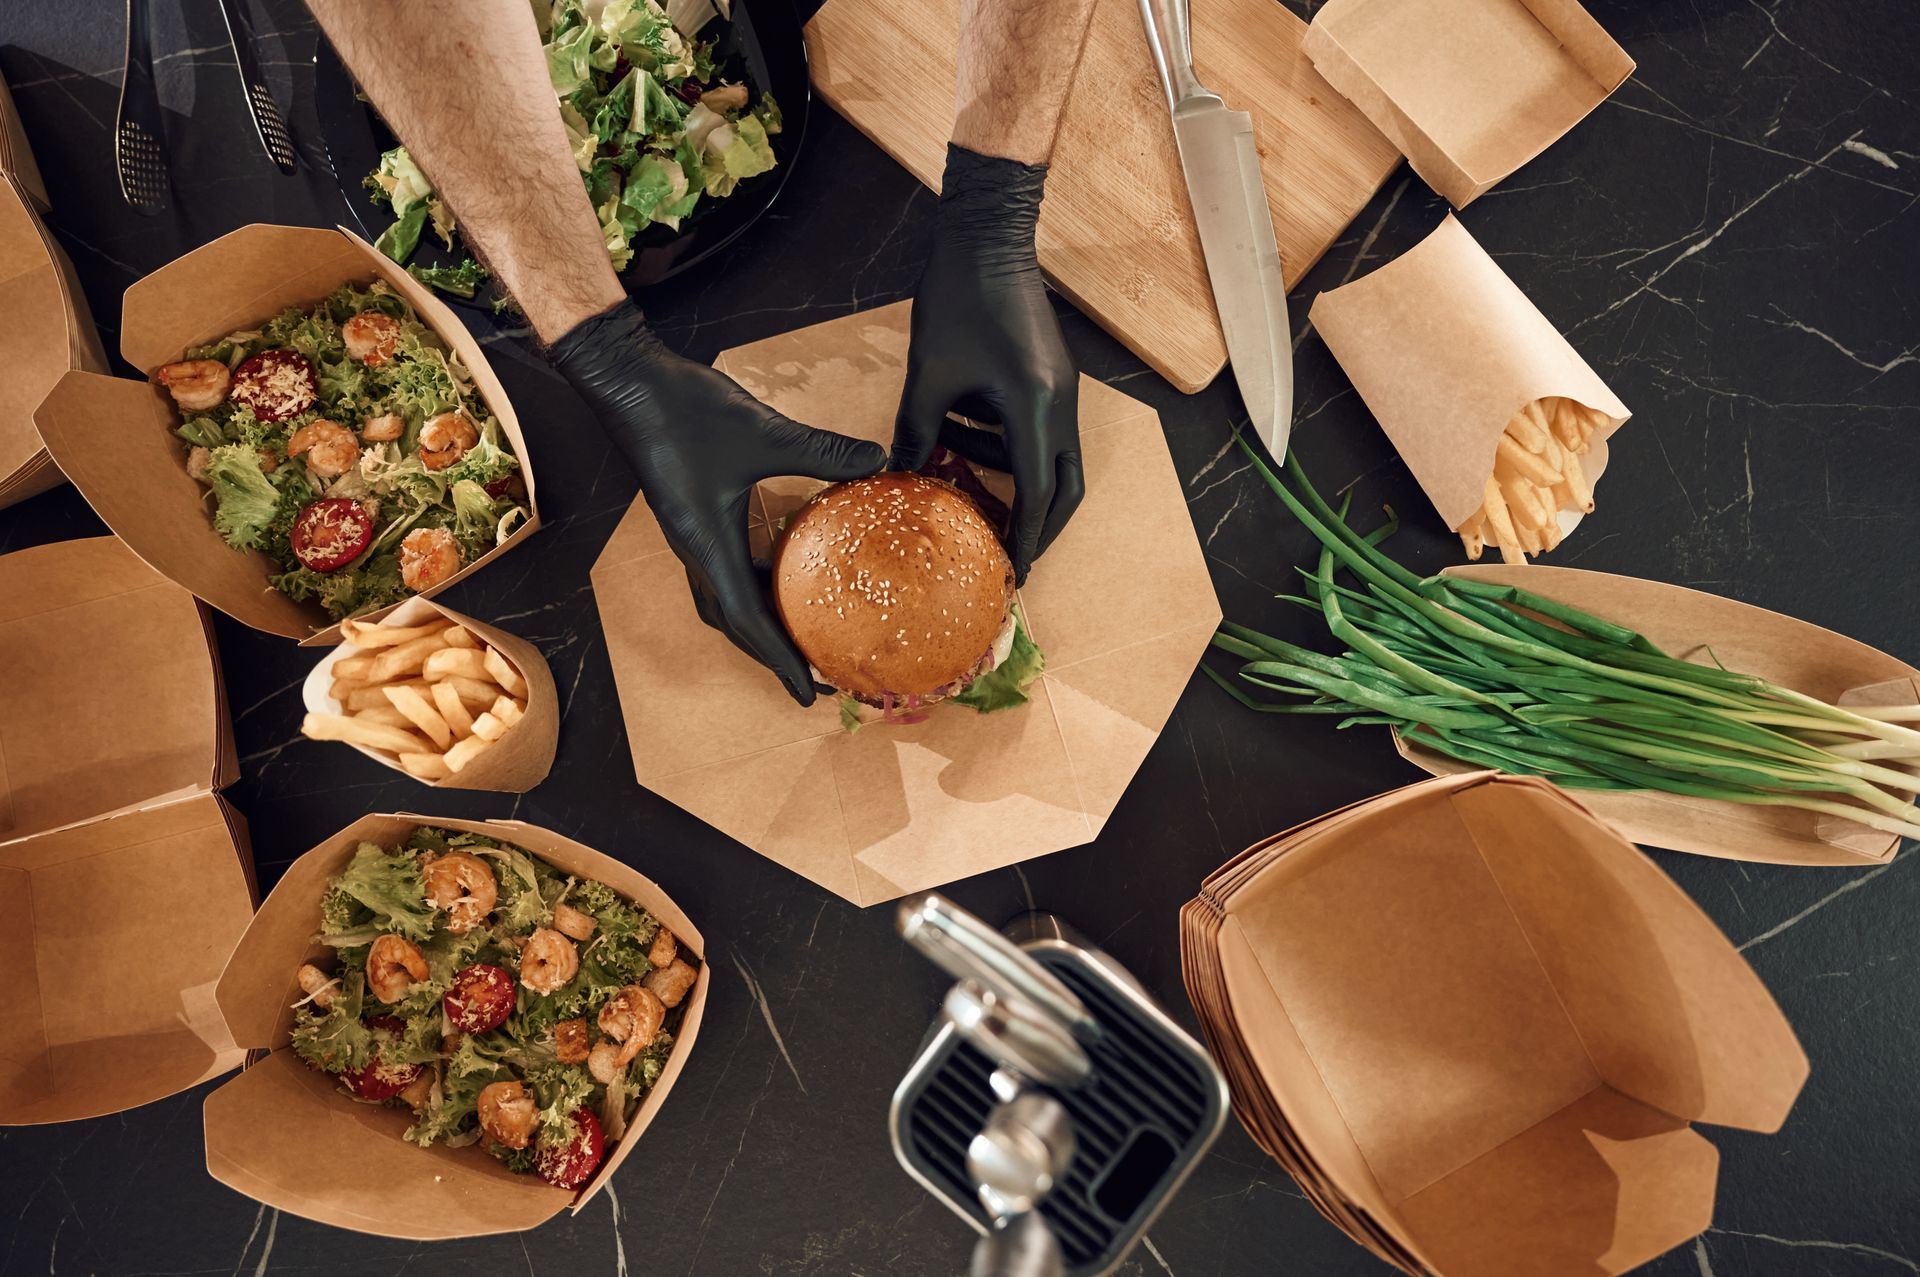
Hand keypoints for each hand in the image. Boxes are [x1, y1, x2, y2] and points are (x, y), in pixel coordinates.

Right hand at [551, 302, 885, 704]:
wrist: (627, 381)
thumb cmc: (685, 409)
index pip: (746, 620)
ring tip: (797, 636)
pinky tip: (778, 573)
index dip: (778, 658)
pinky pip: (719, 570)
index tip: (807, 691)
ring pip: (721, 599)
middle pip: (732, 623)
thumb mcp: (764, 432)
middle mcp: (695, 549)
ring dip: (756, 624)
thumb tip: (878, 458)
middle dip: (771, 654)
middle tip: (813, 676)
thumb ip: (821, 450)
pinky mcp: (689, 515)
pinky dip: (749, 587)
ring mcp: (689, 534)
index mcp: (708, 544)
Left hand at [891, 144, 1083, 584]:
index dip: (1027, 540)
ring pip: (1049, 455)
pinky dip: (1006, 439)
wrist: (986, 234)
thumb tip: (898, 476)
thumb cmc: (958, 296)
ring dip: (1007, 468)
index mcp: (1034, 407)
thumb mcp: (927, 374)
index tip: (1016, 574)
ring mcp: (1062, 388)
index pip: (1038, 495)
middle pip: (1066, 486)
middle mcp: (1060, 403)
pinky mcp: (1053, 374)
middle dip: (1039, 522)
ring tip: (950, 455)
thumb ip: (915, 430)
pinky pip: (1038, 426)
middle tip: (1007, 547)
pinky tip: (960, 422)